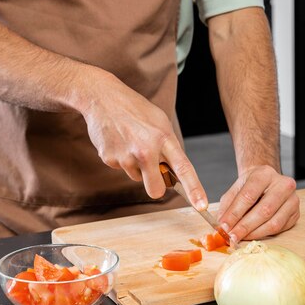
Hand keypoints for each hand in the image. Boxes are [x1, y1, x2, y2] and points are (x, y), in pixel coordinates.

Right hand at [82, 73, 207, 209]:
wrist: (103, 98)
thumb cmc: (136, 110)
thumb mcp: (160, 123)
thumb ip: (169, 148)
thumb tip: (175, 174)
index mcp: (163, 138)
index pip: (184, 169)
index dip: (194, 189)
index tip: (201, 206)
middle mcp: (145, 150)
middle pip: (156, 189)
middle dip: (156, 186)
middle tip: (153, 170)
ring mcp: (125, 156)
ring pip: (138, 178)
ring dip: (137, 166)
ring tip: (132, 142)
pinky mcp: (109, 159)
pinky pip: (122, 169)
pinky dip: (122, 159)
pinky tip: (119, 141)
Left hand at [218, 165, 299, 241]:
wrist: (267, 182)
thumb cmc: (250, 186)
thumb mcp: (236, 189)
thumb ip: (228, 205)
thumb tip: (222, 224)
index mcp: (265, 174)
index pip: (249, 196)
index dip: (235, 213)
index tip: (224, 226)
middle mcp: (283, 184)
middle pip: (263, 210)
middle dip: (245, 227)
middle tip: (232, 236)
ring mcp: (293, 199)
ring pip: (274, 223)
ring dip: (254, 233)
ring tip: (241, 238)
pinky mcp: (296, 213)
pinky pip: (280, 228)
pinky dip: (263, 234)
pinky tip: (252, 235)